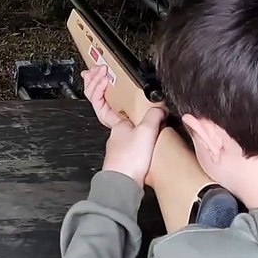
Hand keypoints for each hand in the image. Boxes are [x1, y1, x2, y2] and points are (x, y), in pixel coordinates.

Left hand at [83, 67, 165, 185]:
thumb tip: (160, 107)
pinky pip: (120, 128)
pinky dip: (122, 117)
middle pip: (100, 104)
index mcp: (115, 122)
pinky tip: (131, 119)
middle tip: (97, 73)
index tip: (103, 73)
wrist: (124, 184)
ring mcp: (118, 141)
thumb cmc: (129, 161)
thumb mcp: (146, 132)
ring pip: (108, 115)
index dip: (98, 85)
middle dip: (96, 86)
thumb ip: (154, 116)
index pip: (99, 99)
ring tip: (104, 85)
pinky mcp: (124, 152)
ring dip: (106, 98)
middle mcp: (115, 131)